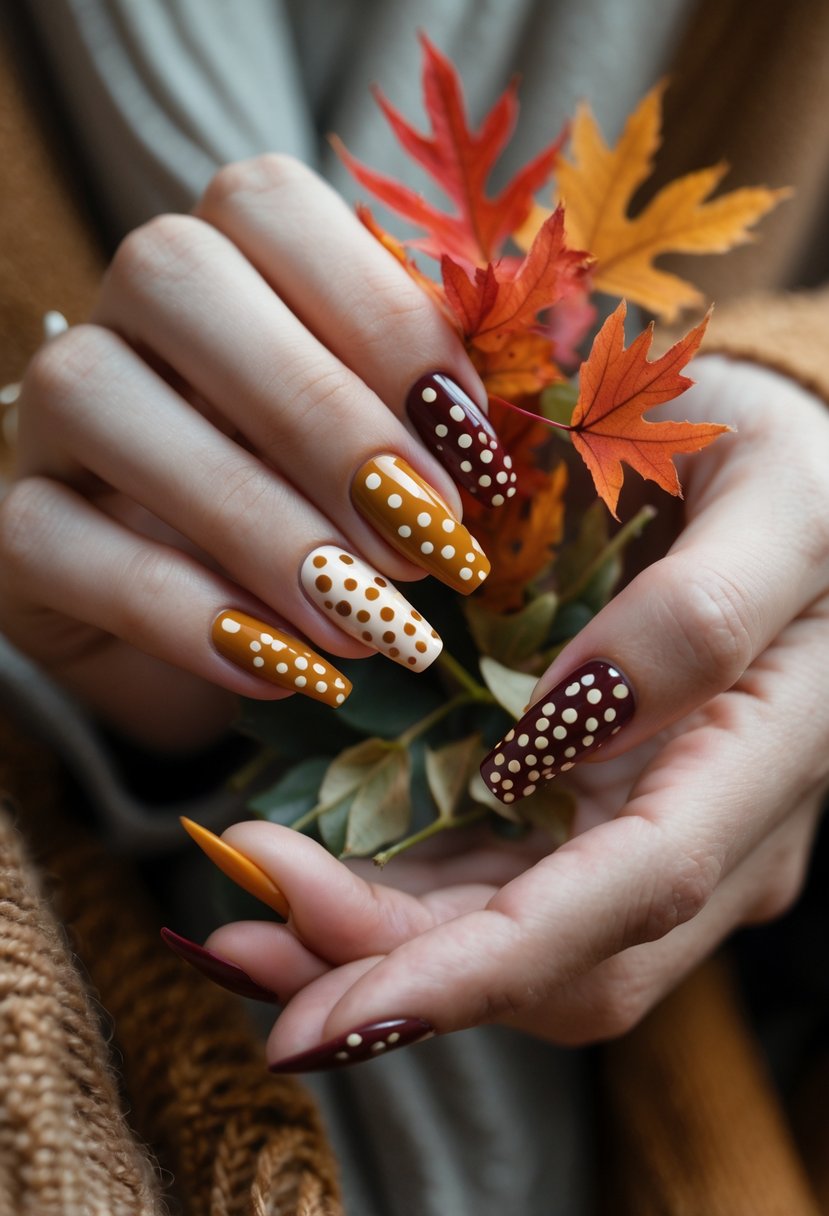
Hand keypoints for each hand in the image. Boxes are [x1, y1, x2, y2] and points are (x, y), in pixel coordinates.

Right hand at [0, 155, 504, 748]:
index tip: (475, 450)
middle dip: (320, 416)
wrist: (220, 628)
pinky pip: (54, 541)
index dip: (382, 317)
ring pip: (99, 400)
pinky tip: (283, 669)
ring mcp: (51, 413)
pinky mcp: (11, 527)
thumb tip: (500, 438)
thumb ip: (435, 414)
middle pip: (176, 279)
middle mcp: (125, 311)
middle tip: (428, 541)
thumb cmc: (332, 518)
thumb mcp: (395, 454)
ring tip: (366, 621)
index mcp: (231, 256)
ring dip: (253, 520)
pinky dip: (180, 612)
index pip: (272, 207)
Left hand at [194, 356, 828, 1066]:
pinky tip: (306, 883)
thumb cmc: (787, 465)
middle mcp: (723, 830)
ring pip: (517, 948)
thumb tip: (561, 733)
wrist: (788, 482)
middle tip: (241, 945)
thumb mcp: (774, 500)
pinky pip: (497, 890)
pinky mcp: (599, 815)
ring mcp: (654, 829)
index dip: (489, 961)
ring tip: (243, 929)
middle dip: (396, 972)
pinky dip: (396, 905)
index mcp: (773, 753)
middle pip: (562, 959)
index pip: (636, 892)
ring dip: (376, 952)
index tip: (338, 997)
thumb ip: (697, 617)